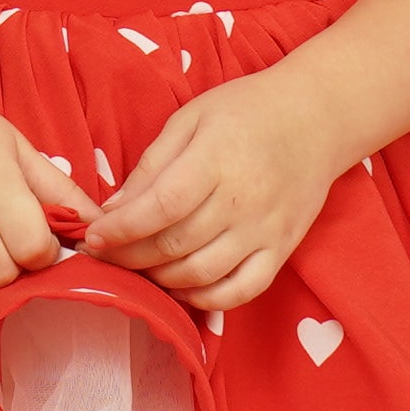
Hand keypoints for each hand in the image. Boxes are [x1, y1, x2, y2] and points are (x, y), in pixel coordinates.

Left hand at [81, 70, 357, 316]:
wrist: (316, 119)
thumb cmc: (246, 110)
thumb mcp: (190, 119)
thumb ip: (152, 165)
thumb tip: (113, 210)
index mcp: (217, 158)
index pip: (162, 206)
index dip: (122, 229)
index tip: (94, 238)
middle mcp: (243, 199)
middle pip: (177, 245)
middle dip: (130, 257)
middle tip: (105, 256)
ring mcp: (267, 230)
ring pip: (203, 274)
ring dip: (161, 280)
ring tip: (138, 269)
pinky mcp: (283, 250)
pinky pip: (242, 291)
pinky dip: (206, 300)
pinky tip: (180, 288)